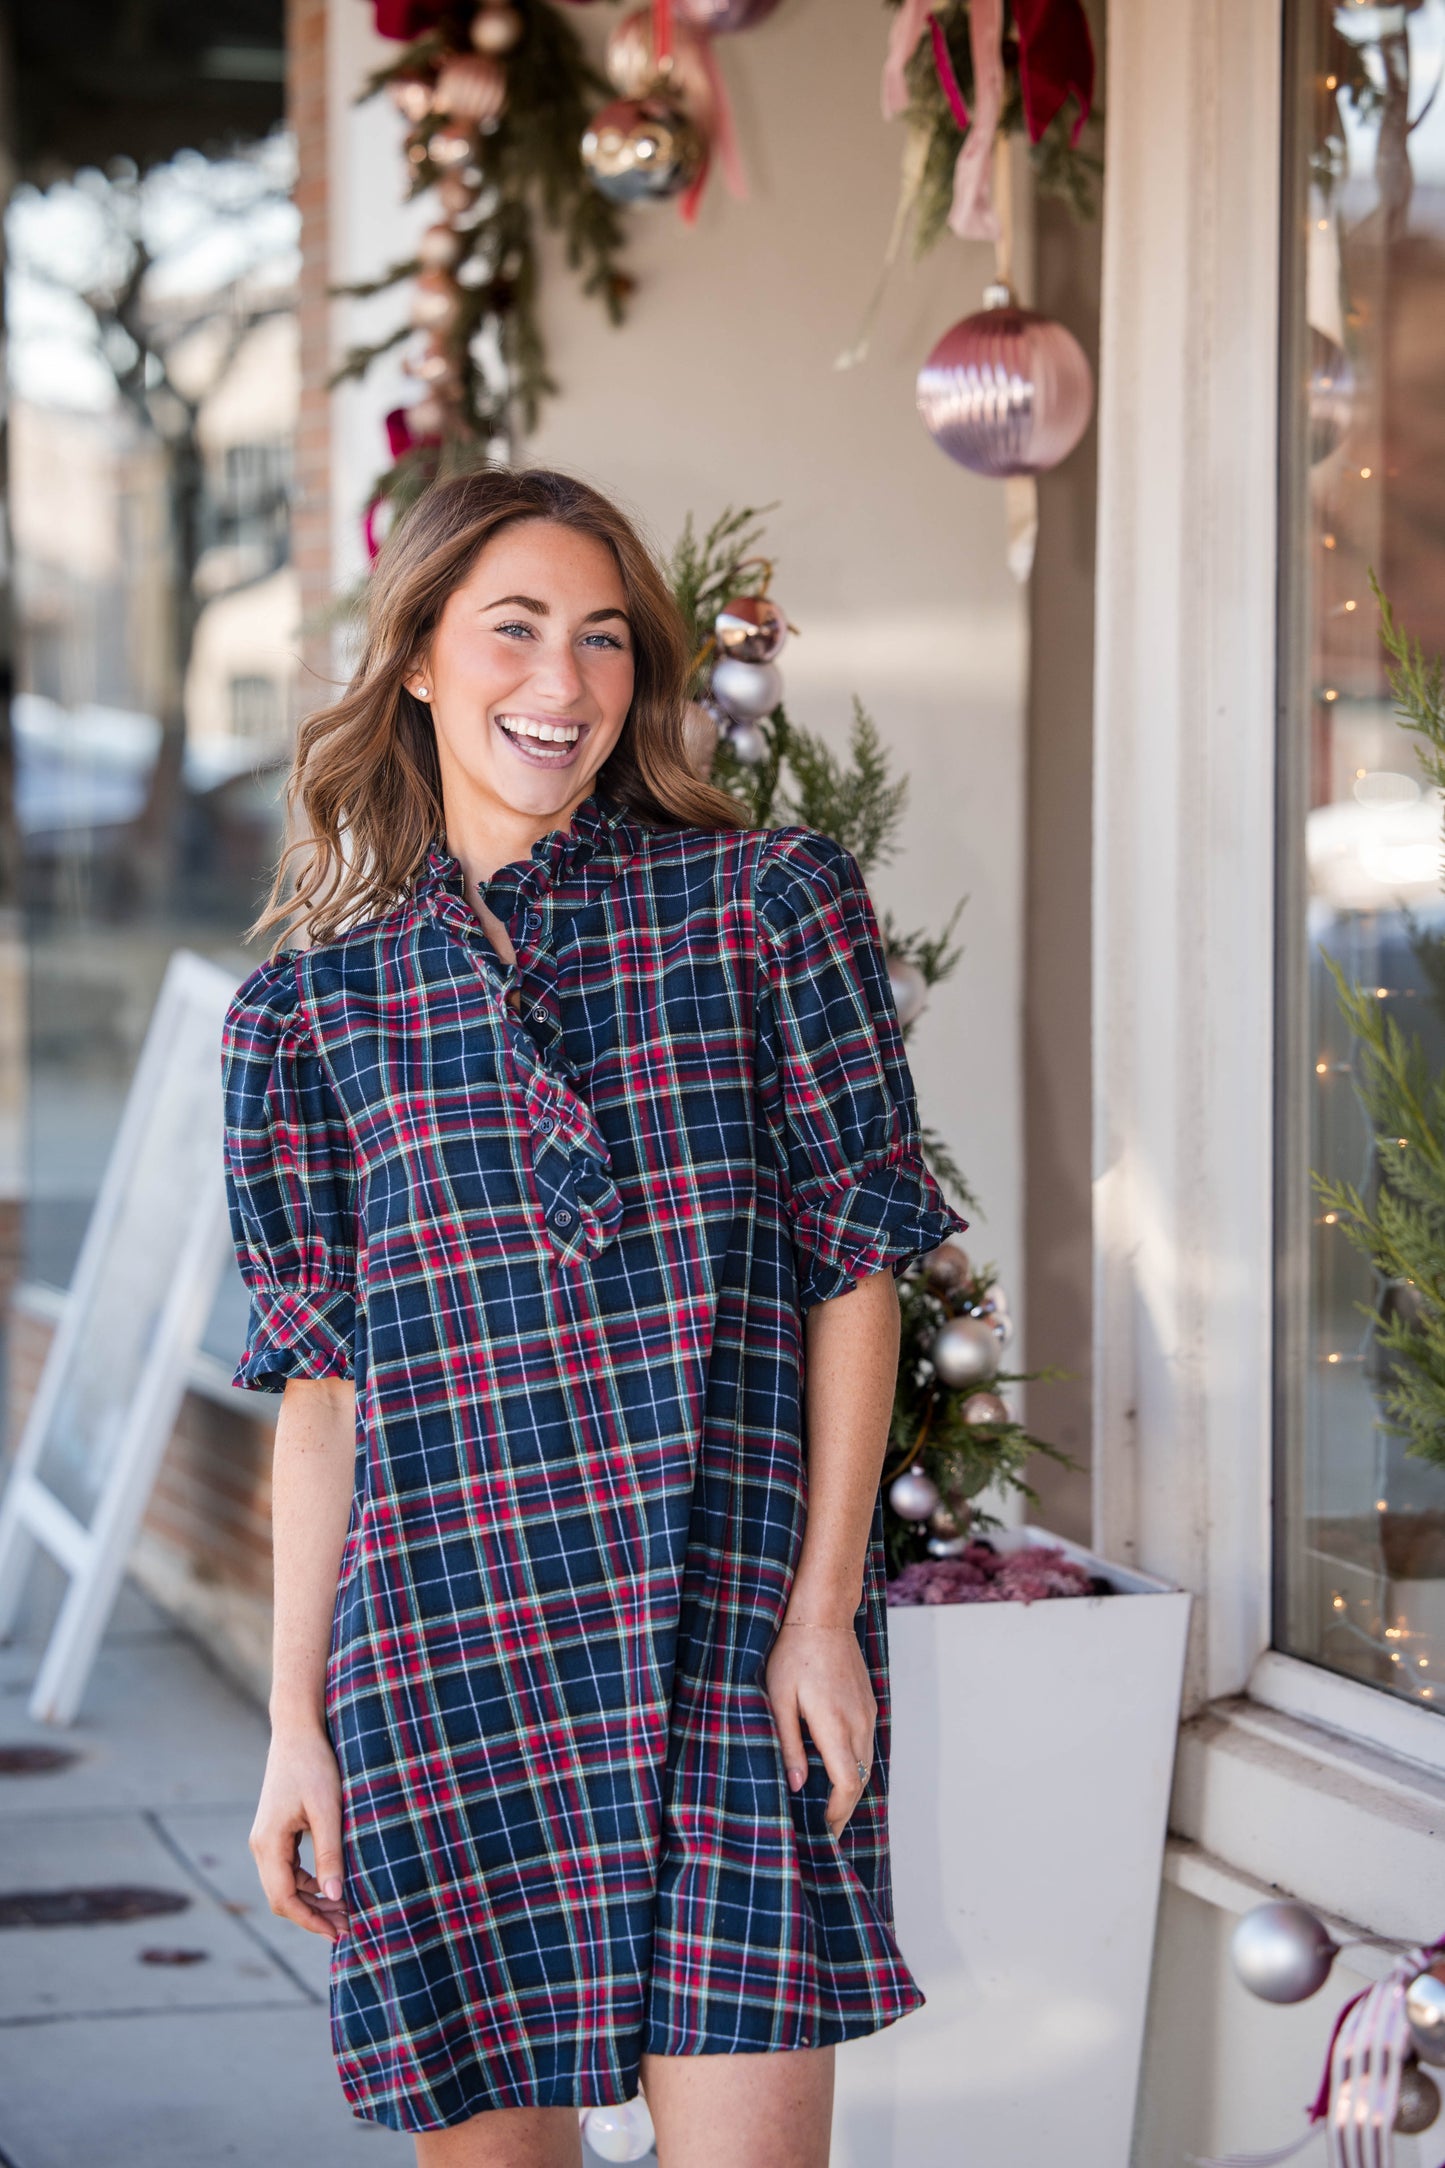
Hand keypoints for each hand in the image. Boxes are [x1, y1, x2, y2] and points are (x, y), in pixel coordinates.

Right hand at [249, 1722, 348, 1941]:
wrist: (297, 1730)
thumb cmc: (314, 1765)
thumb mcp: (327, 1809)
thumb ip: (329, 1853)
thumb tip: (335, 1896)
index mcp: (269, 1843)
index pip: (283, 1899)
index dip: (310, 1921)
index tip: (338, 1933)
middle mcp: (261, 1845)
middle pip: (282, 1897)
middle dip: (313, 1915)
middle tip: (348, 1924)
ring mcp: (266, 1838)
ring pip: (285, 1884)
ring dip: (312, 1900)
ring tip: (345, 1908)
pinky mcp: (275, 1831)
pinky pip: (288, 1868)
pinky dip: (309, 1882)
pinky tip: (333, 1883)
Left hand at [763, 1618, 877, 1838]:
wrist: (823, 1617)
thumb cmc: (793, 1655)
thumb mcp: (779, 1699)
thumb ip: (790, 1744)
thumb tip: (797, 1785)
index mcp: (834, 1726)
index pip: (846, 1786)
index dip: (836, 1814)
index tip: (823, 1831)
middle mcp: (858, 1724)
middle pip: (859, 1781)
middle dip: (844, 1810)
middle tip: (825, 1830)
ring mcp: (867, 1714)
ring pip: (866, 1765)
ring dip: (851, 1789)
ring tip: (829, 1807)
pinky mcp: (868, 1705)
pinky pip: (867, 1746)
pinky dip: (855, 1767)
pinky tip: (837, 1771)